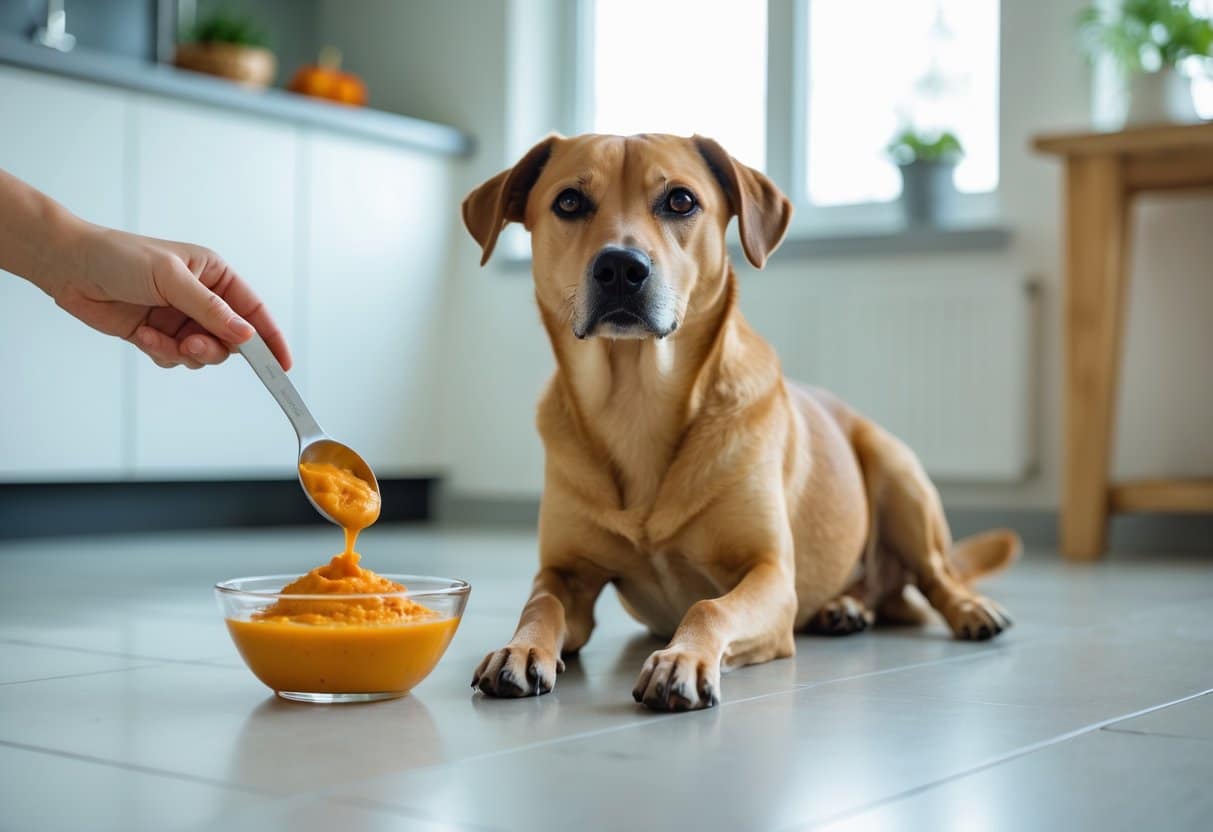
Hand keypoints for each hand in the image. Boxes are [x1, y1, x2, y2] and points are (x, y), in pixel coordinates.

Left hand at [47, 226, 291, 369]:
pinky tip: (144, 336)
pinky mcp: (158, 335)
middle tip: (193, 344)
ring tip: (163, 339)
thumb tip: (245, 335)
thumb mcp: (171, 278)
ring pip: (203, 354)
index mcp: (214, 275)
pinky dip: (162, 353)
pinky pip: (175, 358)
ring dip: (185, 353)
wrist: (69, 266)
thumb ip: (210, 309)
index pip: (253, 311)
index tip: (283, 365)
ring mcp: (180, 318)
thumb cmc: (119, 257)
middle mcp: (202, 299)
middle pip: (230, 340)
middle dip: (213, 347)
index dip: (271, 339)